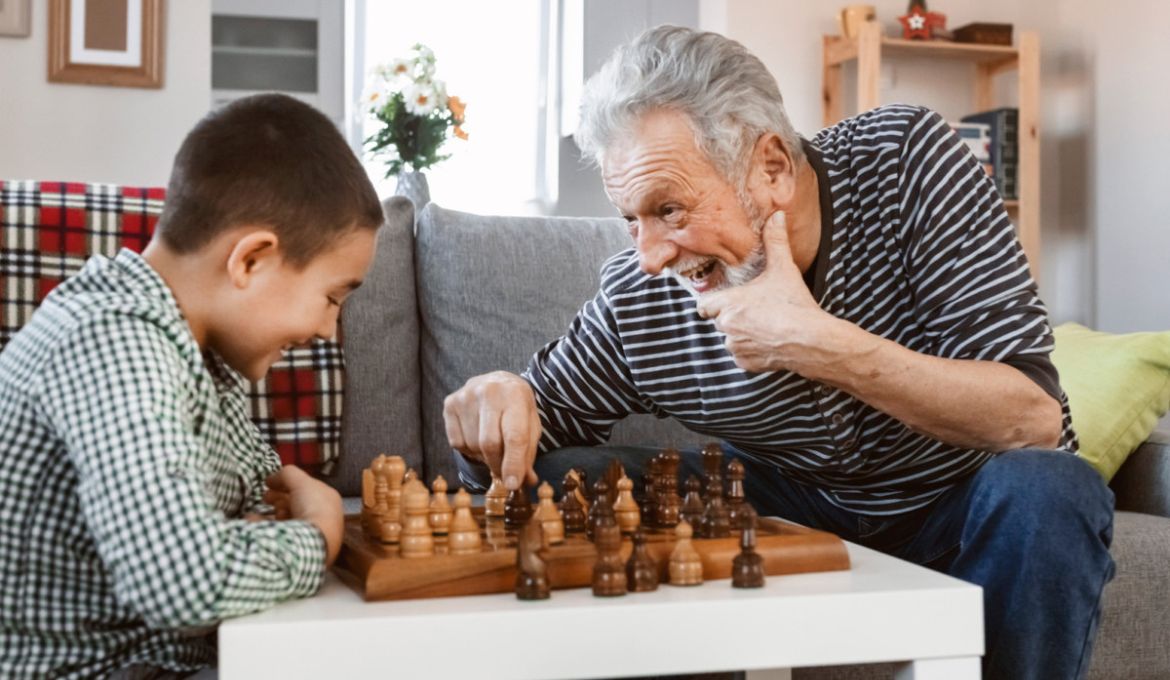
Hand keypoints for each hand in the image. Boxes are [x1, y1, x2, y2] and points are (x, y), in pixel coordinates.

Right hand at [264, 466, 342, 565]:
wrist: (314, 540)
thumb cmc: (313, 507)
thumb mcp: (301, 482)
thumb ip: (287, 474)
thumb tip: (271, 479)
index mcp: (328, 499)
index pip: (306, 488)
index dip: (288, 484)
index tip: (271, 485)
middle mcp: (322, 516)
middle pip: (296, 504)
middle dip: (279, 499)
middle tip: (266, 498)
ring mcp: (311, 533)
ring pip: (288, 520)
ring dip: (274, 514)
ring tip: (266, 512)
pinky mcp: (299, 548)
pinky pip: (279, 534)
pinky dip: (267, 527)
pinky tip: (256, 522)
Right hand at [443, 371, 541, 489]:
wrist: (497, 383)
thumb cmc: (516, 408)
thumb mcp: (530, 426)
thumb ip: (528, 454)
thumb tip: (525, 482)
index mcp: (516, 396)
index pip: (514, 436)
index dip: (513, 464)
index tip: (512, 485)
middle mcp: (490, 392)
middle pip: (490, 444)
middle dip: (497, 466)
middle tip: (503, 473)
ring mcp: (466, 396)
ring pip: (473, 445)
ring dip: (483, 456)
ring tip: (492, 444)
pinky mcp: (450, 403)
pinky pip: (457, 443)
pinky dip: (469, 449)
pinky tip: (477, 435)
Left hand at [695, 211, 841, 374]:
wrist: (810, 340)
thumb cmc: (793, 304)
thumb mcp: (783, 268)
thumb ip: (775, 241)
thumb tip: (776, 215)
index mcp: (727, 303)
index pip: (703, 304)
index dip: (714, 302)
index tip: (729, 299)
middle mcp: (725, 326)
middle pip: (719, 321)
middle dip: (733, 316)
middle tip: (756, 310)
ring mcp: (734, 347)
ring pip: (731, 339)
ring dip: (742, 334)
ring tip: (766, 326)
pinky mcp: (745, 364)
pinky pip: (742, 357)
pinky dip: (752, 352)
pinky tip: (770, 342)